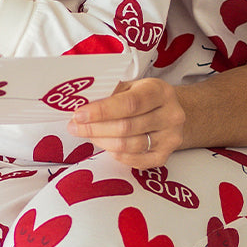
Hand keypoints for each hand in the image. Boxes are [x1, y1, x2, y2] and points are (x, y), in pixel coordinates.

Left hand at [68, 77, 185, 167]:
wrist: (171, 113)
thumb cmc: (145, 97)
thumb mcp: (132, 86)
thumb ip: (111, 93)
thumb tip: (82, 104)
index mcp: (160, 92)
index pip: (129, 104)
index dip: (102, 111)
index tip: (79, 114)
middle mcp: (170, 115)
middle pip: (126, 127)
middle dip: (95, 128)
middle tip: (75, 126)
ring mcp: (170, 138)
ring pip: (128, 146)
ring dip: (102, 141)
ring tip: (88, 134)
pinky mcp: (164, 156)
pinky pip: (134, 160)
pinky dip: (115, 154)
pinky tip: (105, 144)